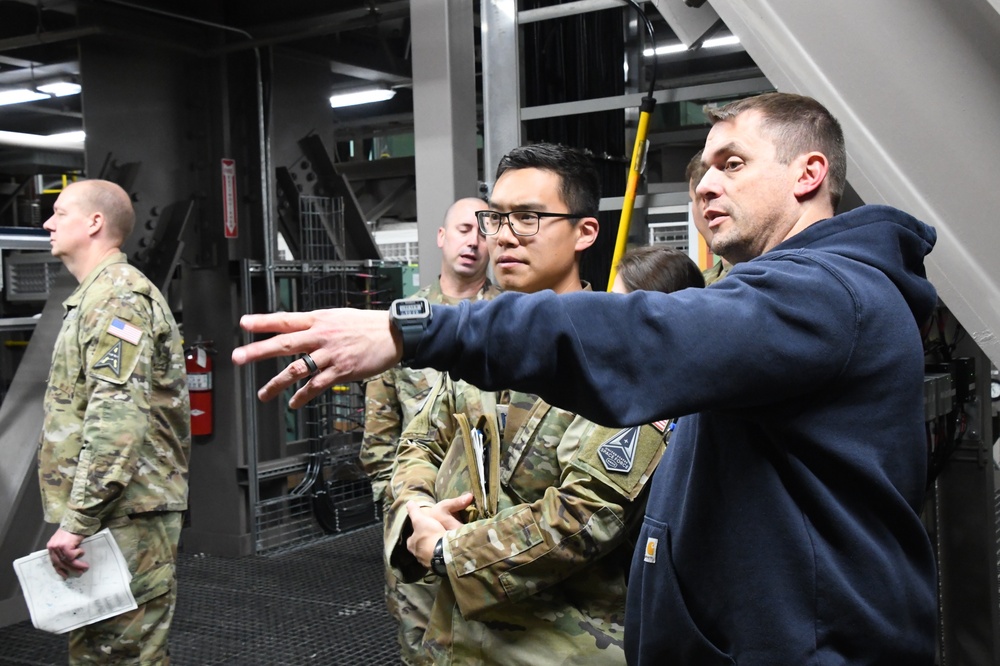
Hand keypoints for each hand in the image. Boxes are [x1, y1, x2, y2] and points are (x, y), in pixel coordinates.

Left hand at [46, 528, 88, 578]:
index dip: (60, 570)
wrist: (76, 521)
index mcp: (51, 547)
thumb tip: (69, 561)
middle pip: (60, 563)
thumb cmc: (72, 530)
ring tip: (85, 567)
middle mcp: (52, 547)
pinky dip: (78, 554)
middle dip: (70, 569)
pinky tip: (82, 551)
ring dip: (77, 565)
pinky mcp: (64, 546)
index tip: (65, 575)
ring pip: (67, 561)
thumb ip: (63, 549)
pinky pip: (72, 555)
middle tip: (79, 573)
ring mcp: (58, 547)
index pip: (54, 562)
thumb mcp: (64, 540)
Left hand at [231, 308, 402, 407]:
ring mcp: (330, 354)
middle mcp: (321, 335)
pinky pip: (317, 385)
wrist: (393, 334)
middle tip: (239, 358)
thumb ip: (316, 324)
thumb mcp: (338, 316)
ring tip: (264, 394)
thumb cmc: (366, 326)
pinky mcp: (341, 370)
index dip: (263, 321)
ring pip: (297, 369)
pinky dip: (303, 395)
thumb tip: (298, 329)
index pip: (285, 319)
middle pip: (284, 343)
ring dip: (277, 383)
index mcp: (318, 320)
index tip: (243, 323)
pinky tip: (293, 403)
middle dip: (258, 351)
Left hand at [405, 493, 474, 567]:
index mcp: (411, 544)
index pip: (412, 538)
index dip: (416, 533)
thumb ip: (414, 511)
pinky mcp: (437, 567)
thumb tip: (408, 502)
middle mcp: (417, 555)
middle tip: (433, 537)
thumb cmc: (429, 535)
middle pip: (420, 547)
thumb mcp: (421, 519)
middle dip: (425, 543)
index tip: (422, 529)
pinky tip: (445, 551)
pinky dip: (440, 556)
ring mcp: (427, 563)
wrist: (444, 551)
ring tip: (441, 544)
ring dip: (433, 550)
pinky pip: (437, 560)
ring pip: (428, 554)